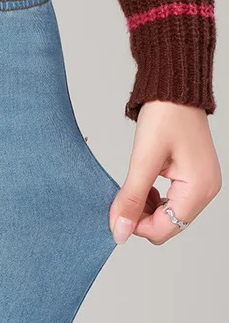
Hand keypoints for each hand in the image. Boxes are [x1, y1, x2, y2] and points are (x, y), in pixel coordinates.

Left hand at [109, 101, 221, 244]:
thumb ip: (132, 198)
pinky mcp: (193, 177)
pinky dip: (154, 198)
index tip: (116, 211)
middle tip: (124, 195)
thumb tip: (121, 231)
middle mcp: (205, 191)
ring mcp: (202, 184)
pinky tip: (144, 183)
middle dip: (142, 217)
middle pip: (168, 226)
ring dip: (147, 208)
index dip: (136, 226)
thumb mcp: (143, 160)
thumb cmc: (164, 117)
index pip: (165, 230)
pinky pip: (172, 201)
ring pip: (169, 215)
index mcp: (198, 190)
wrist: (174, 91)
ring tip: (134, 186)